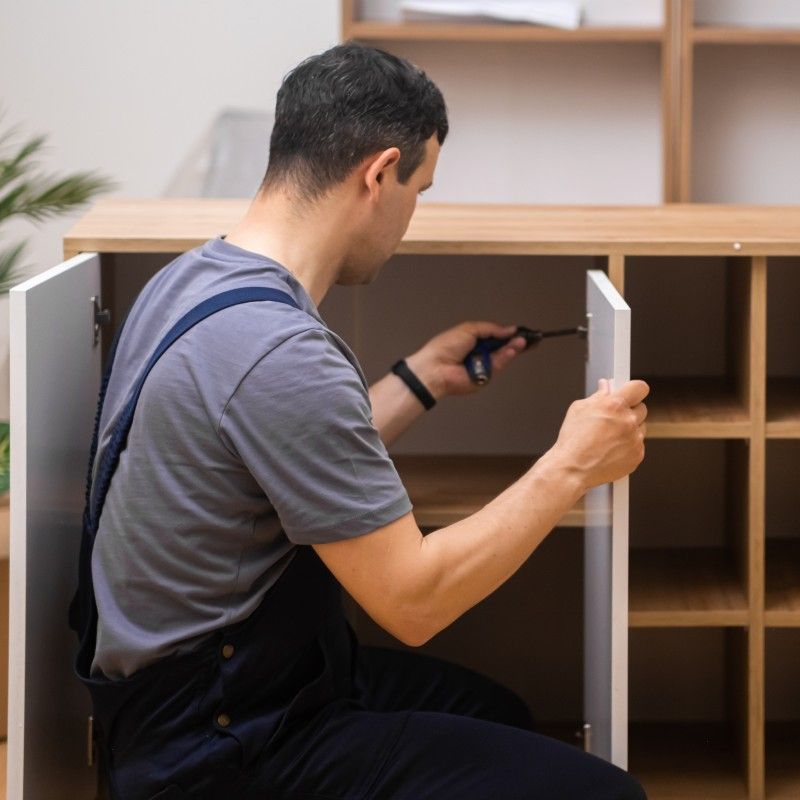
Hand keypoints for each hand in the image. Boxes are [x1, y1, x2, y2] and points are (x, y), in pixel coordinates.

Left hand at [405, 321, 527, 398]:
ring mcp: (483, 365)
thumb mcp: (469, 329)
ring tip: (521, 341)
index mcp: (474, 340)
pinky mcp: (485, 377)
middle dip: (516, 341)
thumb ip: (491, 329)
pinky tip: (513, 349)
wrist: (436, 367)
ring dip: (513, 348)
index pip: (497, 336)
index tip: (521, 331)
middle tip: (529, 337)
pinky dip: (506, 357)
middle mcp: (480, 353)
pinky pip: (499, 366)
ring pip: (504, 356)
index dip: (509, 334)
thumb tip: (508, 329)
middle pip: (503, 347)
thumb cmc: (444, 347)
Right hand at [549, 379, 648, 491]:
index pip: (639, 387)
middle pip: (642, 408)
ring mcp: (634, 439)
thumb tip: (605, 387)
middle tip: (614, 417)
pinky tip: (611, 448)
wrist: (572, 468)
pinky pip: (638, 445)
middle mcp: (628, 421)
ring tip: (610, 436)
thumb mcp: (579, 409)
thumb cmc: (572, 441)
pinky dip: (628, 446)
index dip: (635, 389)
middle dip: (630, 410)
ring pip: (641, 427)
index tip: (631, 392)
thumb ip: (597, 396)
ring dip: (630, 429)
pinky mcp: (637, 455)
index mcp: (614, 405)